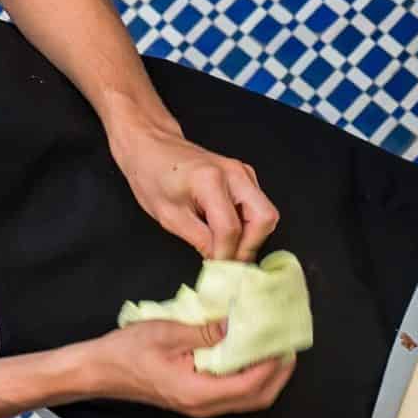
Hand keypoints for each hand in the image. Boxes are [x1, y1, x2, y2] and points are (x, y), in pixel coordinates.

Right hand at [81, 320, 294, 415]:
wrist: (98, 371)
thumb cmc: (127, 351)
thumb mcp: (168, 333)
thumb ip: (205, 331)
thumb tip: (237, 324)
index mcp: (197, 393)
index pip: (250, 385)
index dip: (272, 365)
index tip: (283, 341)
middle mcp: (204, 406)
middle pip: (257, 398)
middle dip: (279, 373)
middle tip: (288, 344)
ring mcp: (200, 406)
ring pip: (248, 399)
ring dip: (267, 375)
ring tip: (274, 346)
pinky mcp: (197, 399)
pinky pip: (234, 393)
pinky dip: (250, 376)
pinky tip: (250, 353)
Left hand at [108, 118, 278, 261]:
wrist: (152, 146)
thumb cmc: (152, 176)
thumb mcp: (169, 216)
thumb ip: (200, 240)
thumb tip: (220, 263)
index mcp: (210, 181)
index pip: (230, 228)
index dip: (226, 255)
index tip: (219, 272)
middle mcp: (235, 174)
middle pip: (264, 218)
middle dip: (251, 245)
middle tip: (231, 262)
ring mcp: (244, 173)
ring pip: (266, 213)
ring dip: (251, 236)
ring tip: (227, 248)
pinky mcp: (246, 176)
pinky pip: (258, 206)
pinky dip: (248, 225)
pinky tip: (227, 232)